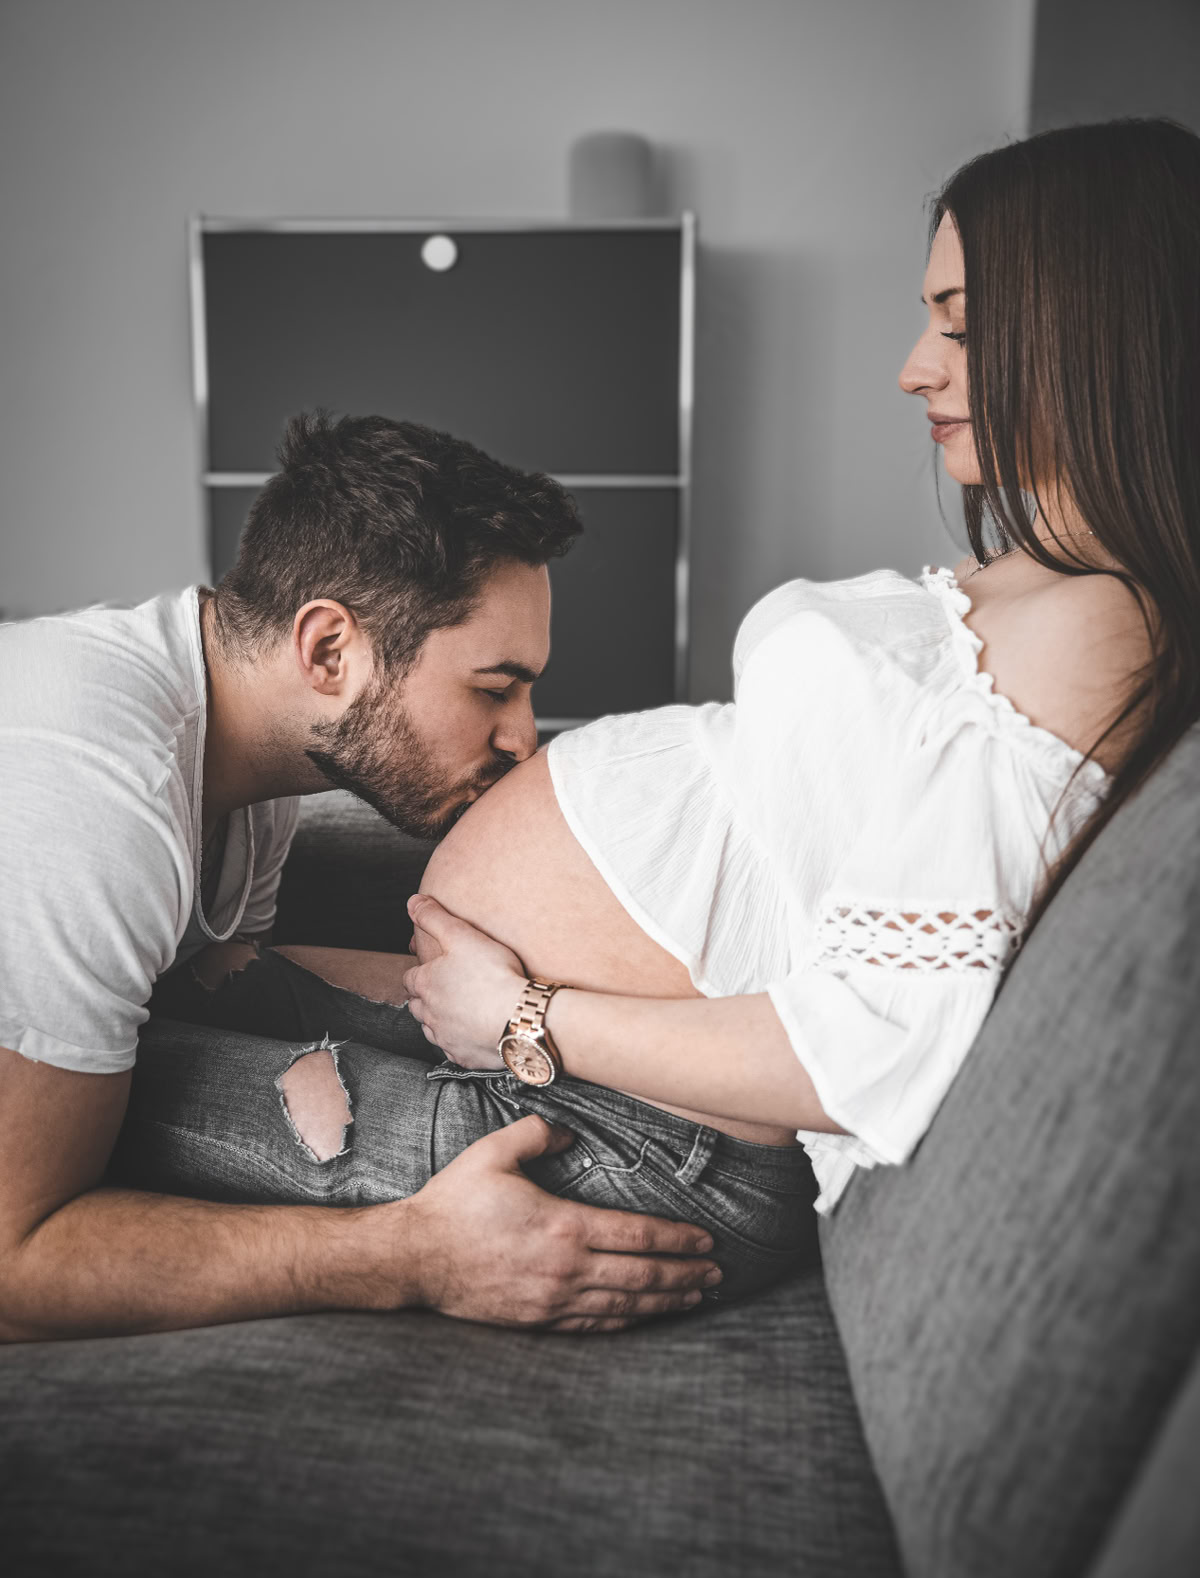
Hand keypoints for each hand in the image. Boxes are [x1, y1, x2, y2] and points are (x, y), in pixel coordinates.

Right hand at [392, 1115, 720, 1331]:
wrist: (414, 1258)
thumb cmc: (454, 1203)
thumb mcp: (493, 1153)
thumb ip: (535, 1134)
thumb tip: (566, 1132)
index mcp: (564, 1226)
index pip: (637, 1235)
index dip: (678, 1239)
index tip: (707, 1239)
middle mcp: (566, 1269)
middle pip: (642, 1276)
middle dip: (685, 1274)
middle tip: (717, 1272)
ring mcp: (552, 1301)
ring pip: (623, 1305)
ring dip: (664, 1301)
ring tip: (695, 1296)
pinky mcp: (536, 1321)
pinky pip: (593, 1326)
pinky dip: (626, 1322)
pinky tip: (643, 1317)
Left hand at [402, 894, 525, 1068]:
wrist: (518, 1017)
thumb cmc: (492, 973)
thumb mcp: (462, 935)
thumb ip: (435, 917)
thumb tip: (412, 902)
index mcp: (425, 984)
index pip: (409, 978)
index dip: (419, 972)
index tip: (431, 969)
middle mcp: (429, 1014)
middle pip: (416, 1006)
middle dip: (425, 998)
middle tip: (443, 990)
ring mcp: (445, 1038)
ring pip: (431, 1030)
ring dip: (438, 1021)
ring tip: (456, 1012)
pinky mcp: (462, 1056)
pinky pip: (453, 1049)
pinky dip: (458, 1041)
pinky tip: (472, 1034)